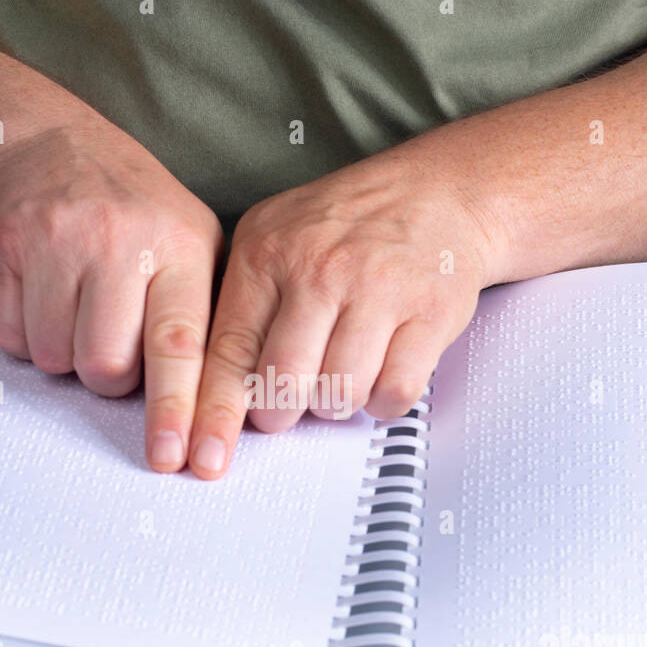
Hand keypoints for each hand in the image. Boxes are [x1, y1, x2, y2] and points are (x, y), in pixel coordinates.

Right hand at [0, 117, 222, 472]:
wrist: (46, 143)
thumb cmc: (131, 209)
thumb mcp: (192, 243)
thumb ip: (207, 317)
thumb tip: (219, 410)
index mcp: (179, 246)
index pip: (180, 345)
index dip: (177, 409)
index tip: (177, 458)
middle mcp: (117, 239)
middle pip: (106, 367)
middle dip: (108, 374)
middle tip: (112, 335)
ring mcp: (54, 239)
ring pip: (54, 358)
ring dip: (64, 353)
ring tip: (78, 305)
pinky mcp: (0, 245)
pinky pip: (9, 336)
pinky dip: (24, 333)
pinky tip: (41, 293)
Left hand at [187, 149, 506, 478]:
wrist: (440, 192)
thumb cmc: (351, 226)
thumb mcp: (278, 238)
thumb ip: (244, 304)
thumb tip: (212, 389)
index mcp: (267, 252)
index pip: (229, 350)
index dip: (216, 412)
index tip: (206, 454)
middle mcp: (320, 268)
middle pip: (285, 382)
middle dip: (282, 411)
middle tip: (290, 405)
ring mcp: (378, 288)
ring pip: (341, 393)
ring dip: (338, 403)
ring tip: (342, 375)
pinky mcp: (429, 311)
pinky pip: (394, 391)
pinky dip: (384, 400)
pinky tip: (381, 373)